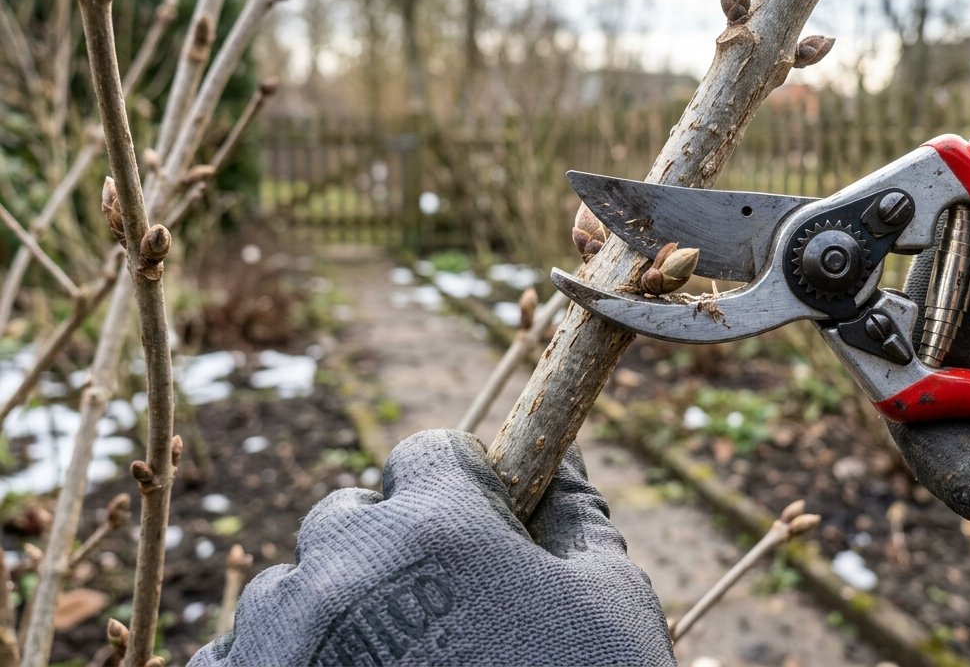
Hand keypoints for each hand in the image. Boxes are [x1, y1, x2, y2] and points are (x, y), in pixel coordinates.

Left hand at [190, 430, 673, 665]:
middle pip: (346, 516)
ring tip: (380, 661)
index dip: (459, 486)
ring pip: (288, 588)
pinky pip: (230, 656)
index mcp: (437, 524)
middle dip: (385, 545)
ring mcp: (287, 634)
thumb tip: (566, 467)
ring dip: (327, 609)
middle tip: (433, 606)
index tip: (478, 524)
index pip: (426, 454)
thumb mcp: (607, 602)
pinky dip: (269, 661)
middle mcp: (349, 563)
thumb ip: (579, 519)